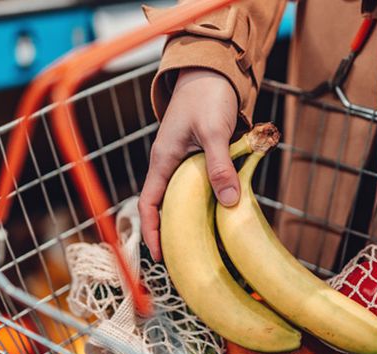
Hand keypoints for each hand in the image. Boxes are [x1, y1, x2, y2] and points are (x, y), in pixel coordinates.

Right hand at [139, 68, 239, 260]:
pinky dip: (207, 202)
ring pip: (182, 198)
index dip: (152, 231)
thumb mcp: (215, 132)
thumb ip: (220, 167)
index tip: (160, 256)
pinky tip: (221, 214)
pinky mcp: (198, 158)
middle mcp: (169, 165)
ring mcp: (183, 162)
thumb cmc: (208, 96)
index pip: (148, 204)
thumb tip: (229, 202)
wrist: (213, 71)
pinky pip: (198, 186)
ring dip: (191, 219)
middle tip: (187, 259)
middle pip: (164, 206)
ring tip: (205, 244)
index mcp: (163, 161)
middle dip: (171, 233)